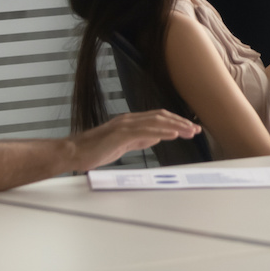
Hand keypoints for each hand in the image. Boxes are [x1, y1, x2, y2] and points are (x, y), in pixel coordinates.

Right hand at [70, 110, 200, 171]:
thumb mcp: (123, 144)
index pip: (158, 117)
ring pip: (156, 122)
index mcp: (130, 121)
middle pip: (160, 116)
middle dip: (180, 122)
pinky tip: (173, 135)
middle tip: (196, 129)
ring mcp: (124, 126)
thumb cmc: (94, 150)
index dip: (175, 121)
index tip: (190, 127)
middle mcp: (129, 120)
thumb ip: (139, 139)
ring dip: (175, 127)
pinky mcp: (119, 135)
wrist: (73, 153)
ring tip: (190, 132)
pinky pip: (145, 132)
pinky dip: (161, 132)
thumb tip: (156, 136)